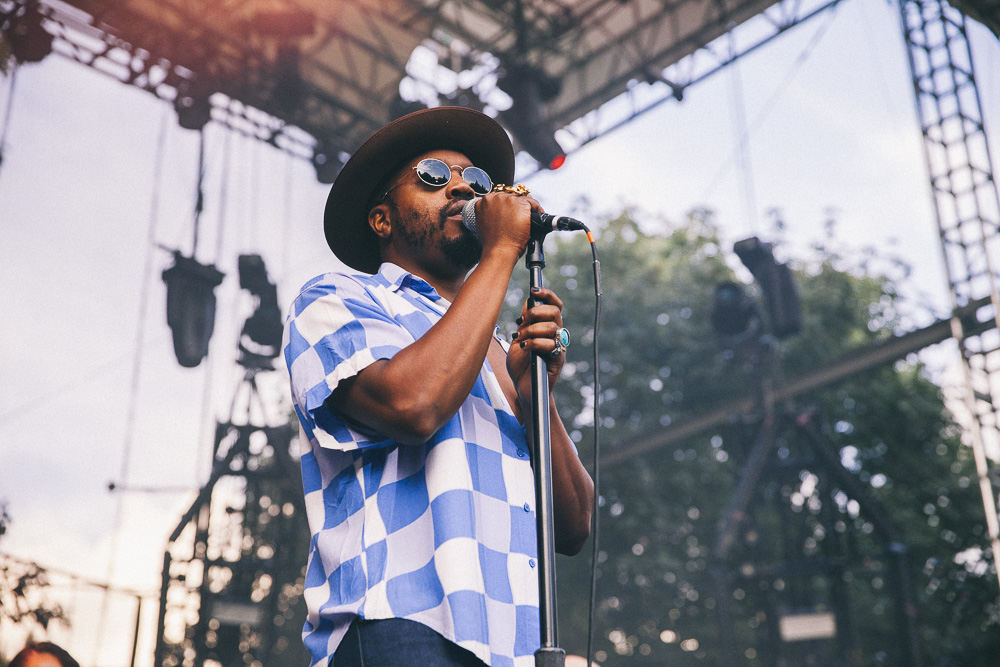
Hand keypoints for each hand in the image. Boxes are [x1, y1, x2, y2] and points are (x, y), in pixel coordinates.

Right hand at [469, 191, 541, 257]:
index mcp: (484, 201)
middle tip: (521, 218)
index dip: (507, 206)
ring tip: (530, 218)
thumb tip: (501, 213)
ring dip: (527, 208)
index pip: (500, 198)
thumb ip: (490, 214)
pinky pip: (533, 203)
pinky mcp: (521, 203)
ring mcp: (508, 199)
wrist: (500, 249)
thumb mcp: (484, 224)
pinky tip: (538, 216)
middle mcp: (495, 197)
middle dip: (516, 206)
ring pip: (522, 199)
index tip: (511, 213)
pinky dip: (537, 209)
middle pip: (511, 197)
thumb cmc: (492, 242)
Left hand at [506, 287, 565, 403]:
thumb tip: (528, 301)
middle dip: (537, 312)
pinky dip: (535, 343)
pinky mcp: (557, 360)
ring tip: (522, 339)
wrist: (523, 389)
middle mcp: (555, 335)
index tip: (534, 290)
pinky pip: (551, 345)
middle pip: (555, 312)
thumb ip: (524, 323)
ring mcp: (558, 347)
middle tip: (523, 320)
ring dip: (533, 329)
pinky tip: (526, 348)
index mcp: (546, 327)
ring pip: (553, 327)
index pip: (554, 305)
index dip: (547, 294)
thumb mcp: (518, 340)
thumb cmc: (520, 366)